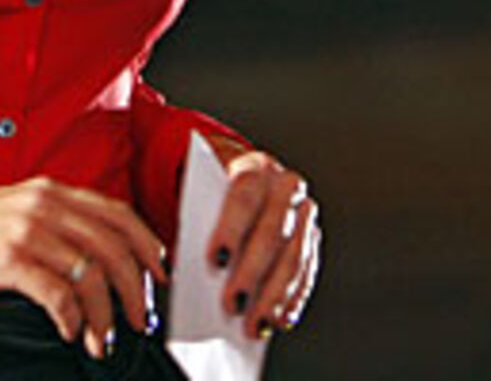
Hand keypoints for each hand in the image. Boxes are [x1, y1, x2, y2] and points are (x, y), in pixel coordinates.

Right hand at [0, 176, 167, 359]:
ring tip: (103, 339)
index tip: (158, 277)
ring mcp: (25, 229)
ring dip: (105, 314)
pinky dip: (72, 318)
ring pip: (90, 273)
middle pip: (113, 246)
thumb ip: (54, 226)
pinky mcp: (6, 258)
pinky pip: (57, 293)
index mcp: (49, 191)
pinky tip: (70, 333)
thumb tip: (96, 263)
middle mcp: (43, 204)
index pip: (118, 213)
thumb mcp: (13, 215)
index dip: (146, 246)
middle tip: (138, 321)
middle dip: (134, 289)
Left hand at [204, 140, 321, 336]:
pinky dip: (294, 297)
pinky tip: (280, 319)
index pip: (243, 197)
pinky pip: (308, 269)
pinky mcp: (313, 235)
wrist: (242, 176)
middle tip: (232, 305)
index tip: (216, 261)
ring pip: (295, 255)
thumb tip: (177, 271)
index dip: (230, 229)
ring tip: (256, 324)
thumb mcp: (198, 199)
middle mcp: (284, 184)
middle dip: (252, 273)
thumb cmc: (212, 195)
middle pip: (272, 231)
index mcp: (251, 166)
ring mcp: (303, 210)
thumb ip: (191, 228)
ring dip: (275, 295)